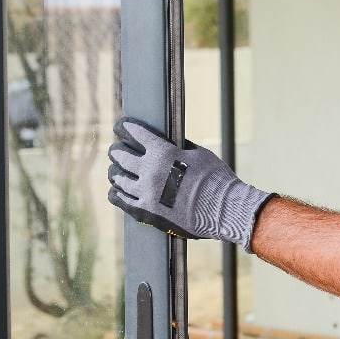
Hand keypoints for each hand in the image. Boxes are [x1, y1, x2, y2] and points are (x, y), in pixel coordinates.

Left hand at [107, 117, 274, 250]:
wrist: (224, 210)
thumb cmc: (216, 180)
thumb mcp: (199, 153)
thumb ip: (179, 147)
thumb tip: (169, 142)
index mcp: (163, 153)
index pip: (135, 133)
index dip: (125, 127)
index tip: (120, 125)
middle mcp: (150, 171)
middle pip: (122, 156)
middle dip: (117, 150)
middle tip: (115, 149)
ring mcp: (146, 193)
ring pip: (119, 179)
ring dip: (116, 172)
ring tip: (115, 170)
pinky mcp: (146, 212)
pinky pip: (122, 201)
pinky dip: (117, 193)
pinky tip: (115, 191)